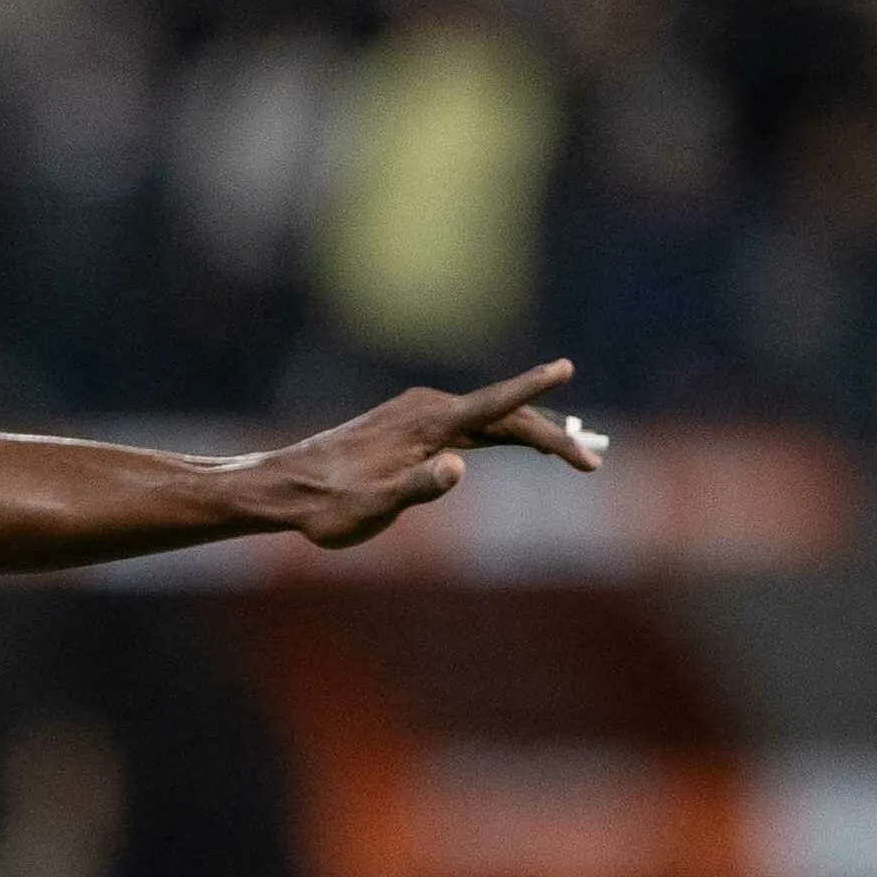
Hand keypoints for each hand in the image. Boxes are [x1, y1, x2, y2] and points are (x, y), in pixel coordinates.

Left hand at [261, 359, 609, 547]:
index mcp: (426, 424)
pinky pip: (471, 424)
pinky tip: (519, 444)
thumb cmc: (327, 506)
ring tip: (574, 456)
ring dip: (531, 435)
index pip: (492, 405)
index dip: (533, 389)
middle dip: (550, 437)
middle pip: (503, 416)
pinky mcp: (411, 423)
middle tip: (592, 464)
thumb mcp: (373, 509)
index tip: (566, 367)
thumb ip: (418, 488)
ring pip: (489, 419)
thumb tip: (459, 467)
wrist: (284, 488)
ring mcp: (419, 413)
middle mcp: (427, 408)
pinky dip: (502, 434)